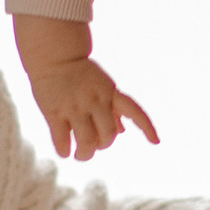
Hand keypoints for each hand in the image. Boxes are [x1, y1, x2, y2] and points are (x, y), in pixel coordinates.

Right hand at [27, 53, 158, 161]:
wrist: (53, 55)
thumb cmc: (80, 75)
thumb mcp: (102, 86)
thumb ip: (113, 107)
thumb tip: (122, 131)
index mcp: (110, 93)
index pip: (135, 111)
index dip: (147, 127)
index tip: (156, 142)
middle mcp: (95, 100)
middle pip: (108, 134)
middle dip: (103, 145)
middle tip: (94, 146)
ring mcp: (74, 106)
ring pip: (87, 141)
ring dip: (85, 154)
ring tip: (80, 155)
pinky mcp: (53, 112)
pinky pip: (62, 140)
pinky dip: (65, 151)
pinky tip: (65, 151)